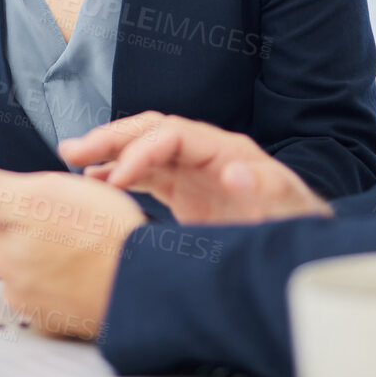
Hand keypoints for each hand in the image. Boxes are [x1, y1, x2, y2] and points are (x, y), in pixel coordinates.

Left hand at [0, 166, 145, 338]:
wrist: (145, 285)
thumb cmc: (103, 239)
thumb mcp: (41, 194)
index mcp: (1, 244)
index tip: (18, 190)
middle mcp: (11, 277)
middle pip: (3, 236)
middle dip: (25, 219)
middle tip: (63, 210)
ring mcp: (35, 301)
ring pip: (28, 261)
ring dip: (45, 247)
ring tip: (80, 237)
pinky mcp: (59, 317)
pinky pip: (51, 287)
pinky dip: (62, 274)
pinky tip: (84, 264)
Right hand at [60, 113, 331, 224]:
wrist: (305, 246)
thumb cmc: (298, 229)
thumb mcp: (290, 212)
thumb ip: (267, 191)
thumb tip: (235, 173)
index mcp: (229, 151)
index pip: (174, 135)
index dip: (142, 150)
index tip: (116, 176)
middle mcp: (209, 153)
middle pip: (153, 130)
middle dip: (112, 137)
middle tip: (73, 149)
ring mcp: (196, 170)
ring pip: (144, 148)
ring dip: (108, 150)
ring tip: (70, 157)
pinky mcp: (187, 191)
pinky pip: (147, 173)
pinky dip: (119, 172)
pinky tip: (93, 179)